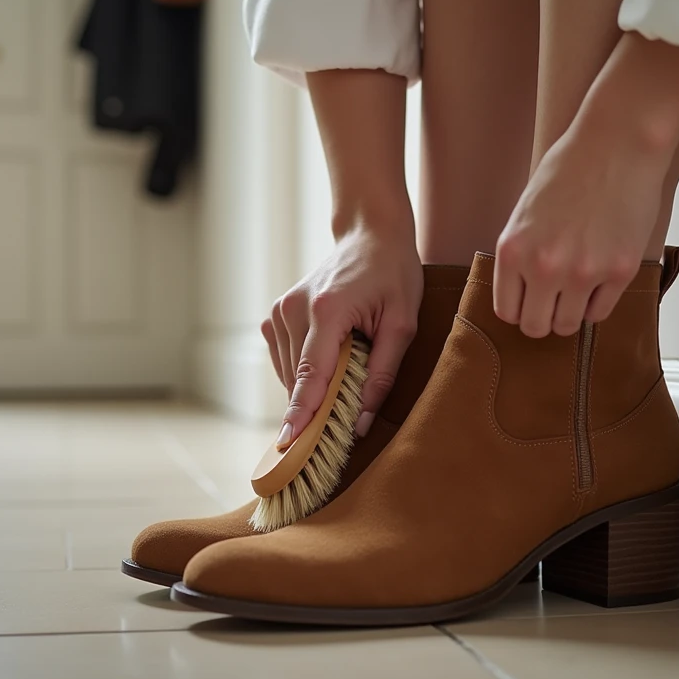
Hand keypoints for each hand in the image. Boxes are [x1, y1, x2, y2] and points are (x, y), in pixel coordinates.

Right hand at [262, 221, 421, 446]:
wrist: (369, 235)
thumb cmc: (393, 275)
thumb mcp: (402, 324)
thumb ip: (382, 374)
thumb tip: (362, 422)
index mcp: (327, 310)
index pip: (312, 373)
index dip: (301, 412)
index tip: (288, 443)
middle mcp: (295, 309)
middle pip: (299, 378)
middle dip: (317, 407)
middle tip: (345, 423)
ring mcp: (280, 310)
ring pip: (289, 373)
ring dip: (312, 388)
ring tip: (346, 374)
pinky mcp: (276, 314)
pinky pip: (285, 360)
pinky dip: (304, 373)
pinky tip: (330, 361)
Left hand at [494, 119, 667, 336]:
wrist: (616, 145)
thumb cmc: (568, 170)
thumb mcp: (524, 214)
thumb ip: (521, 255)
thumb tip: (522, 292)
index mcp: (512, 251)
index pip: (506, 311)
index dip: (519, 309)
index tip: (530, 301)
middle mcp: (543, 268)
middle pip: (536, 327)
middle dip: (543, 318)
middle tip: (554, 301)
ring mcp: (583, 273)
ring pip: (568, 326)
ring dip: (571, 313)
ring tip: (577, 288)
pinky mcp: (619, 272)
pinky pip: (600, 312)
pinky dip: (597, 302)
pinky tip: (599, 277)